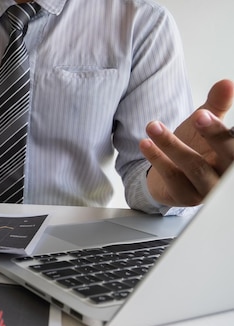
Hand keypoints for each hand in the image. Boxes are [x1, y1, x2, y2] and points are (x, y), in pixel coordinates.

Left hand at [141, 79, 233, 206]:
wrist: (170, 175)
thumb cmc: (195, 148)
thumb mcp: (205, 124)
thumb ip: (216, 106)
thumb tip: (226, 83)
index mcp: (233, 159)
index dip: (223, 131)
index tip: (208, 113)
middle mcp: (225, 176)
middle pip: (228, 157)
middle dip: (213, 134)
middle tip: (199, 116)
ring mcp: (207, 189)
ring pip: (194, 166)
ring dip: (171, 144)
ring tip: (153, 126)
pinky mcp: (185, 198)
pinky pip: (171, 177)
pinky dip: (156, 159)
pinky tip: (144, 143)